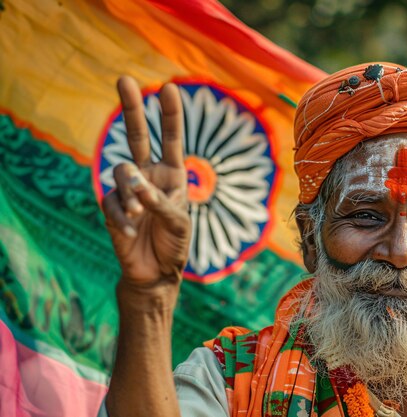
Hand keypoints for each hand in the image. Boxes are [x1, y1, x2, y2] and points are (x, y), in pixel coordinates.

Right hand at [102, 76, 190, 287]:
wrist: (156, 272)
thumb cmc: (175, 244)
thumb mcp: (178, 222)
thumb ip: (161, 202)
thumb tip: (137, 186)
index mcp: (172, 175)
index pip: (171, 140)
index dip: (169, 115)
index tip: (168, 88)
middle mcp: (149, 176)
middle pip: (136, 136)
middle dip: (131, 108)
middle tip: (125, 79)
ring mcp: (128, 190)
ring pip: (121, 172)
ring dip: (132, 193)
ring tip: (141, 216)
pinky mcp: (112, 207)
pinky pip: (112, 203)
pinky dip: (122, 218)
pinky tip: (131, 234)